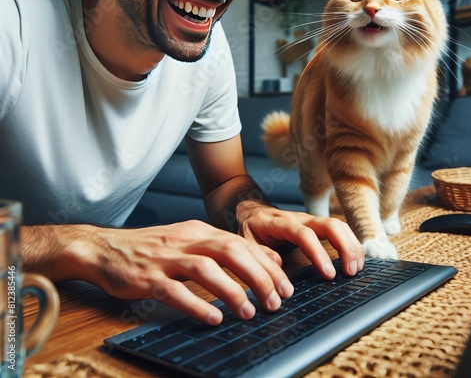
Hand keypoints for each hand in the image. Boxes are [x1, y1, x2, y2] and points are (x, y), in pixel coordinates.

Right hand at [89, 220, 294, 324]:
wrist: (105, 248)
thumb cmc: (153, 248)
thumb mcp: (190, 240)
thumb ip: (224, 248)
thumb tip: (266, 258)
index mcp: (198, 230)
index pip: (241, 243)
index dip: (267, 264)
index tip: (286, 285)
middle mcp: (186, 239)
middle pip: (229, 250)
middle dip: (257, 275)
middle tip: (276, 300)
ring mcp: (165, 257)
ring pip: (205, 268)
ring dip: (232, 291)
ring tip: (250, 312)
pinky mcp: (147, 277)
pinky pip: (174, 290)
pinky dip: (196, 304)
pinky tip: (213, 318)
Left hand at [237, 205, 364, 278]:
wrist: (252, 212)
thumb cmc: (251, 229)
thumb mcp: (246, 241)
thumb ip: (259, 252)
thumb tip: (277, 263)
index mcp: (280, 223)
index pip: (304, 234)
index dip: (318, 253)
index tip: (328, 274)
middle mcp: (299, 218)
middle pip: (329, 224)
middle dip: (344, 246)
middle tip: (351, 272)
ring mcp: (310, 220)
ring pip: (338, 225)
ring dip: (351, 245)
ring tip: (356, 268)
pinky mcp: (317, 225)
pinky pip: (340, 229)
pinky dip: (351, 242)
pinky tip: (356, 259)